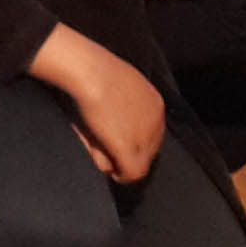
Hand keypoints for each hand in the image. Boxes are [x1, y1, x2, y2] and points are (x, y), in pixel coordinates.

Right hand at [28, 23, 166, 182]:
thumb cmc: (94, 72)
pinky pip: (131, 173)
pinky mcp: (129, 148)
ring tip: (103, 153)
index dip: (133, 141)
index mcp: (154, 102)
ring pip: (139, 163)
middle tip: (108, 153)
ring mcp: (144, 135)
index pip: (151, 132)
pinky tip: (112, 171)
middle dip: (128, 155)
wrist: (89, 70)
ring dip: (121, 163)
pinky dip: (120, 175)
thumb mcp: (117, 88)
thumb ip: (124, 106)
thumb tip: (114, 126)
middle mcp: (156, 120)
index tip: (117, 143)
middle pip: (148, 150)